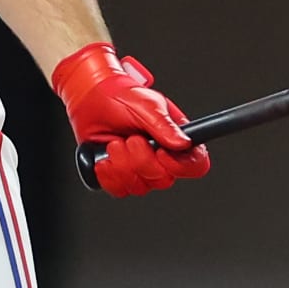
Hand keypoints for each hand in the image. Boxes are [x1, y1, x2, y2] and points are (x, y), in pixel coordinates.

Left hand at [52, 43, 209, 197]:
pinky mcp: (121, 177)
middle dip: (142, 160)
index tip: (161, 152)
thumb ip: (164, 125)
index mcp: (176, 139)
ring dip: (123, 165)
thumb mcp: (147, 105)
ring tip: (115, 143)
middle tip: (130, 139)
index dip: (181, 166)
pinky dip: (109, 175)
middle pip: (164, 179)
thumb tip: (183, 143)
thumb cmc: (123, 97)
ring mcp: (141, 170)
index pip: (195, 164)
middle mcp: (162, 158)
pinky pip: (120, 190)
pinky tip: (104, 158)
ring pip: (141, 186)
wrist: (93, 100)